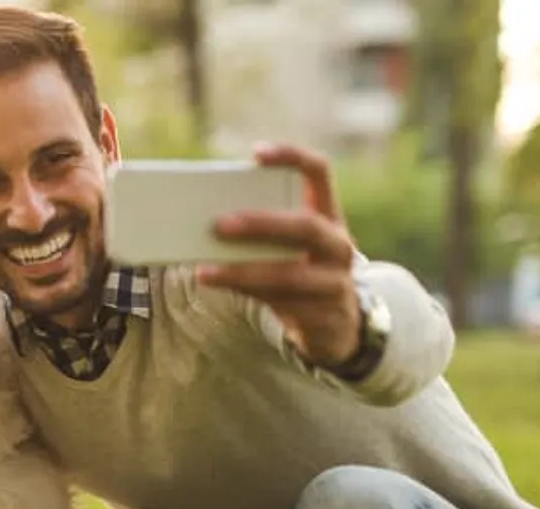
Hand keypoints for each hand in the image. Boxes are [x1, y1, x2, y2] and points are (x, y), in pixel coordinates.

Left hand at [197, 142, 362, 365]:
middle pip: (305, 226)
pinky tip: (219, 286)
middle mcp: (338, 244)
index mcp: (328, 214)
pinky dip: (246, 293)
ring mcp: (335, 282)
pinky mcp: (323, 315)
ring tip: (205, 271)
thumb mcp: (288, 246)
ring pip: (289, 274)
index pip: (319, 172)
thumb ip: (261, 231)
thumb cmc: (297, 270)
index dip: (292, 157)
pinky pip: (281, 303)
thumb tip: (201, 222)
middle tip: (219, 224)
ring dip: (242, 272)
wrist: (332, 324)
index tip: (256, 153)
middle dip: (260, 224)